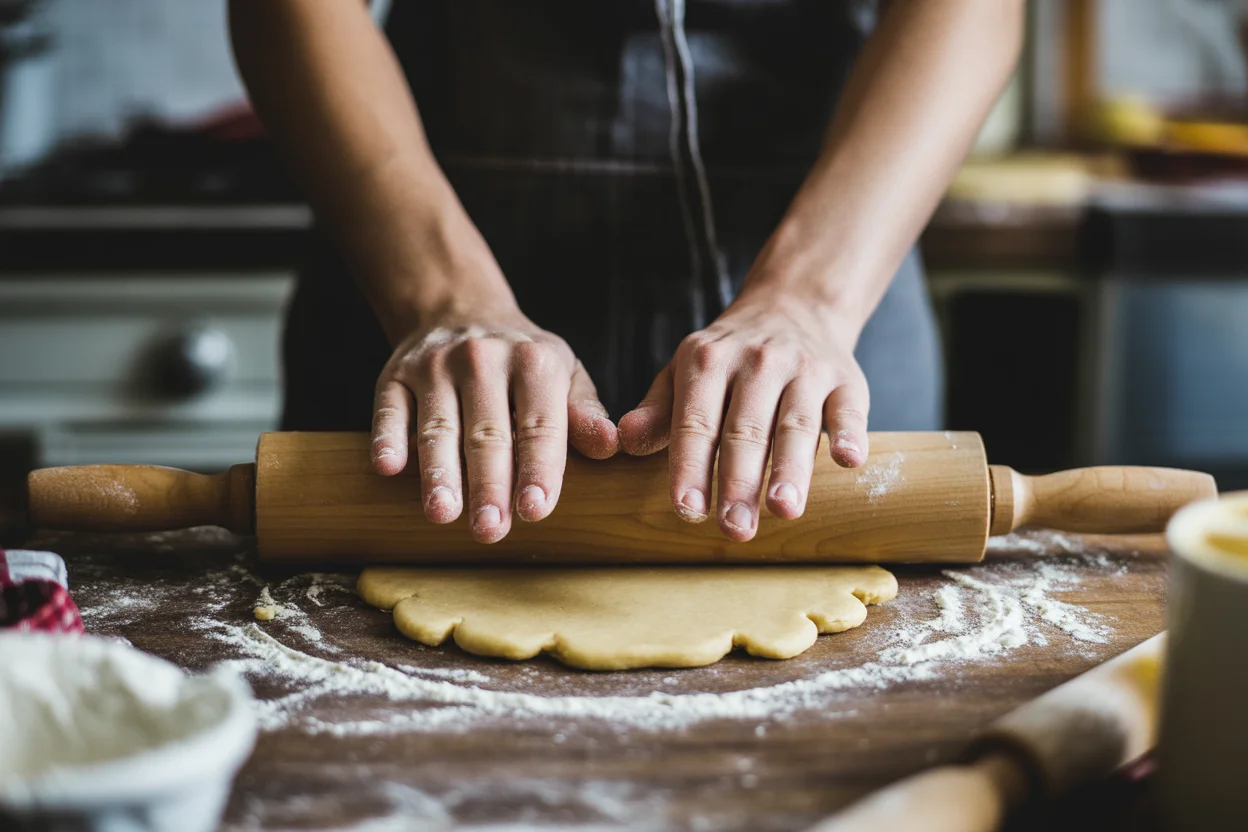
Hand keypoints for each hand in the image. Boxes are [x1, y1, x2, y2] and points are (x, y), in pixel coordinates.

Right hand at [371, 308, 617, 542]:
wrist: (461, 310)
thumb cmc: (522, 363)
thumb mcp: (564, 376)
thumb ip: (584, 413)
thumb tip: (610, 445)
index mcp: (533, 363)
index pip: (539, 425)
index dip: (538, 468)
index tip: (535, 509)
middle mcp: (483, 360)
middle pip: (487, 432)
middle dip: (488, 484)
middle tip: (490, 530)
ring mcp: (435, 366)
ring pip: (437, 425)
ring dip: (439, 472)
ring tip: (442, 513)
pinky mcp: (395, 375)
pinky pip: (389, 410)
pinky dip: (387, 437)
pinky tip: (388, 468)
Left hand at [617, 292, 868, 541]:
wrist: (792, 307)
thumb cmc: (727, 360)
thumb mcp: (683, 373)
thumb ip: (657, 411)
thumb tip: (625, 440)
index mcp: (707, 361)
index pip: (696, 422)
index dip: (691, 466)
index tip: (687, 509)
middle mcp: (756, 362)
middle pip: (746, 429)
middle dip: (739, 481)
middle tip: (734, 529)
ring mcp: (804, 370)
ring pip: (796, 423)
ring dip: (791, 468)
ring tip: (784, 509)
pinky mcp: (845, 380)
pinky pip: (849, 408)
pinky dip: (850, 433)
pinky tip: (848, 461)